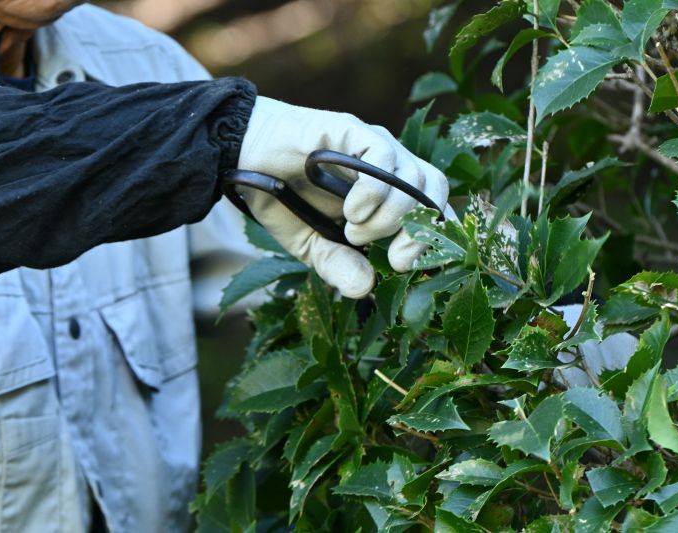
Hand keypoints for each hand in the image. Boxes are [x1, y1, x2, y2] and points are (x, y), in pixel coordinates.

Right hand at [237, 96, 450, 297]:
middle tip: (395, 260)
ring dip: (388, 217)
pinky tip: (351, 210)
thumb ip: (337, 264)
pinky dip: (374, 193)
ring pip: (412, 178)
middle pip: (433, 192)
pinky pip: (383, 158)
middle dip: (422, 234)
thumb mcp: (310, 244)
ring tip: (353, 231)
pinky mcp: (352, 130)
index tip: (409, 267)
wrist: (242, 158)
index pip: (432, 209)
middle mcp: (388, 165)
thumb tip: (365, 288)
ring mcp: (372, 146)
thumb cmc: (282, 197)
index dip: (435, 239)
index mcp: (387, 192)